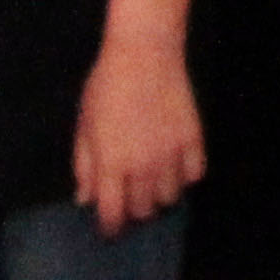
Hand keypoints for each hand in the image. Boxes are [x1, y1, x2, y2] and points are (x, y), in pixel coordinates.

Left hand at [74, 30, 207, 233]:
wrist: (144, 52)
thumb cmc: (106, 86)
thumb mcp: (85, 125)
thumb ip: (84, 165)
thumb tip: (85, 198)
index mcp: (112, 164)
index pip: (112, 214)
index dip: (110, 226)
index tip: (109, 227)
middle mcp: (143, 167)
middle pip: (143, 210)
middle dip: (133, 208)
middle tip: (130, 195)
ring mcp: (171, 155)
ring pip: (170, 197)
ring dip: (159, 193)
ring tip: (153, 179)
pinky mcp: (193, 141)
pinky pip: (194, 175)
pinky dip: (184, 175)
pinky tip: (174, 163)